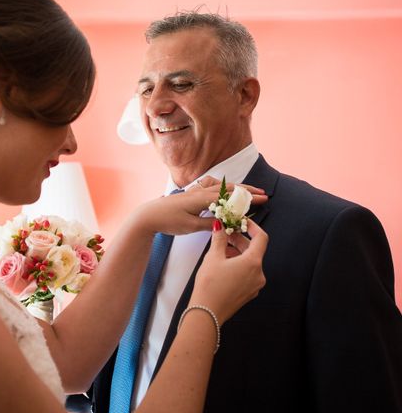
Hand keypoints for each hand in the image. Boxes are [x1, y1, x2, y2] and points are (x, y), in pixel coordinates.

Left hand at [132, 176, 267, 236]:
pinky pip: (211, 188)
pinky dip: (222, 189)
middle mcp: (201, 191)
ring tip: (247, 193)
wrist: (148, 215)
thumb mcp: (191, 226)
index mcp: (203, 198)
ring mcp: (195, 191)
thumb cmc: (169, 221)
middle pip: (229, 188)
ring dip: (235, 188)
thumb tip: (226, 222)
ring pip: (221, 186)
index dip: (248, 197)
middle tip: (262, 194)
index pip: (231, 196)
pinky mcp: (190, 194)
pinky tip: (224, 193)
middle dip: (247, 191)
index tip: (263, 199)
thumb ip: (210, 224)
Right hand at [189, 218, 267, 323]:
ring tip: (220, 249)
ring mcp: (255, 285)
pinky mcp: (248, 293)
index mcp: (253, 263)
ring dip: (238, 253)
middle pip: (254, 250)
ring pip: (250, 262)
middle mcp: (259, 274)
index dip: (252, 227)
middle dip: (240, 240)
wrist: (207, 312)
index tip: (242, 222)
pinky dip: (238, 265)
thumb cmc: (210, 285)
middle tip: (225, 234)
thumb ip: (219, 238)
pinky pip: (247, 274)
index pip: (261, 238)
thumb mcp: (213, 257)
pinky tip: (223, 265)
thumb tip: (220, 225)